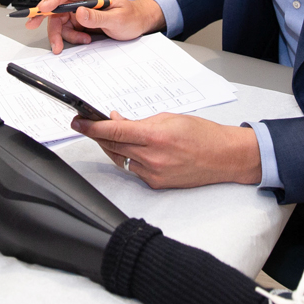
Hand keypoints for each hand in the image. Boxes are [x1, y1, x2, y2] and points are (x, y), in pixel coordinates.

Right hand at [24, 0, 166, 53]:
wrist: (139, 23)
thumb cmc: (131, 17)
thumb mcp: (117, 19)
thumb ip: (97, 17)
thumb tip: (79, 12)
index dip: (52, 0)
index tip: (42, 9)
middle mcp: (83, 2)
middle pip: (57, 8)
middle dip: (46, 19)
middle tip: (31, 25)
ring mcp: (81, 12)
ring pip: (60, 22)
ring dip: (63, 35)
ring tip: (82, 42)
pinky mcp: (81, 22)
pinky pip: (68, 30)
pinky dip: (72, 38)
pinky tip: (85, 40)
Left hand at [72, 111, 261, 189]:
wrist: (225, 157)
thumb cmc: (202, 134)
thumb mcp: (169, 118)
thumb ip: (140, 121)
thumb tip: (117, 120)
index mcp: (155, 136)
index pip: (114, 130)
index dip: (92, 127)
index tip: (77, 122)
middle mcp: (152, 157)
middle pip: (112, 145)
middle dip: (98, 135)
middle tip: (87, 124)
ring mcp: (154, 174)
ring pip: (120, 158)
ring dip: (111, 146)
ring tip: (109, 134)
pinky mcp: (156, 184)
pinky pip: (133, 169)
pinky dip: (127, 157)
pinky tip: (129, 148)